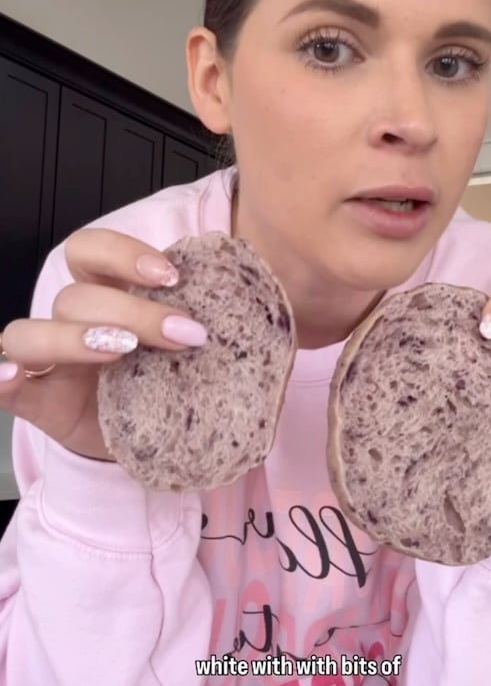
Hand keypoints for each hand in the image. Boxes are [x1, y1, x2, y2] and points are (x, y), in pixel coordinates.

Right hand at [0, 229, 206, 460]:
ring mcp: (50, 361)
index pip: (90, 249)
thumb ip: (214, 316)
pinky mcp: (37, 401)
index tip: (173, 276)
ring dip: (77, 338)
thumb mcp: (196, 342)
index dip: (123, 253)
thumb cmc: (175, 378)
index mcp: (106, 293)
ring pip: (33, 332)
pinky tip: (16, 379)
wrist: (158, 436)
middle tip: (186, 333)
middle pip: (77, 295)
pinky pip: (4, 383)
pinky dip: (3, 378)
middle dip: (132, 309)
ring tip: (122, 354)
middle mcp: (74, 320)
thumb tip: (270, 302)